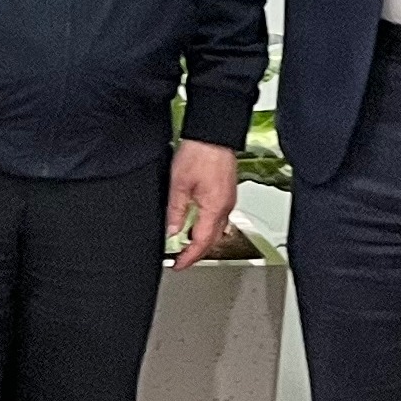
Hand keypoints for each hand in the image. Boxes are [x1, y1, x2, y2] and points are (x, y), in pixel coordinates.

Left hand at [165, 137, 241, 266]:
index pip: (202, 243)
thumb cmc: (200, 153)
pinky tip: (194, 223)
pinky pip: (218, 217)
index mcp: (215, 208)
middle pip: (212, 240)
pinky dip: (205, 226)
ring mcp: (228, 200)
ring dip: (201, 240)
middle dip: (196, 252)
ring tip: (183, 243)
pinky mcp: (226, 193)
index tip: (178, 265)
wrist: (214, 134)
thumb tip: (172, 231)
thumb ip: (176, 211)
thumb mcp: (178, 185)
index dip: (189, 258)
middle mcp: (225, 207)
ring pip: (216, 229)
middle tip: (180, 258)